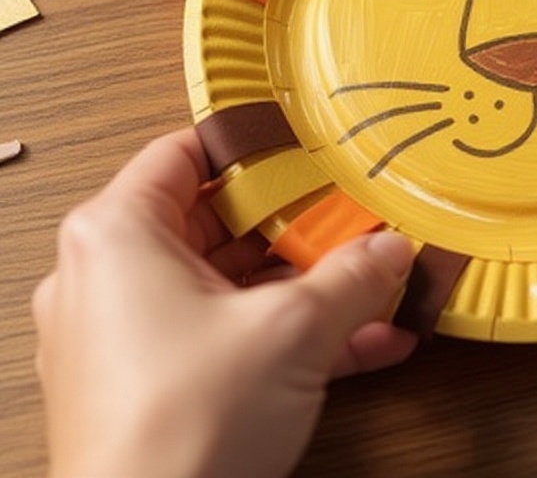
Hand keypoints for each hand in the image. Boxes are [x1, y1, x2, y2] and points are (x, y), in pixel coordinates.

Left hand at [32, 127, 416, 477]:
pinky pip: (223, 336)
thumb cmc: (182, 428)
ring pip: (226, 285)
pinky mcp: (146, 385)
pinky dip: (283, 335)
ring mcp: (124, 335)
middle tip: (350, 215)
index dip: (253, 144)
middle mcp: (108, 277)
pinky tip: (361, 345)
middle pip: (214, 221)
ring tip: (370, 282)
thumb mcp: (294, 330)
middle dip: (297, 224)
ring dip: (303, 286)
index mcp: (118, 234)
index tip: (307, 146)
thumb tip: (393, 249)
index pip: (185, 152)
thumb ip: (353, 275)